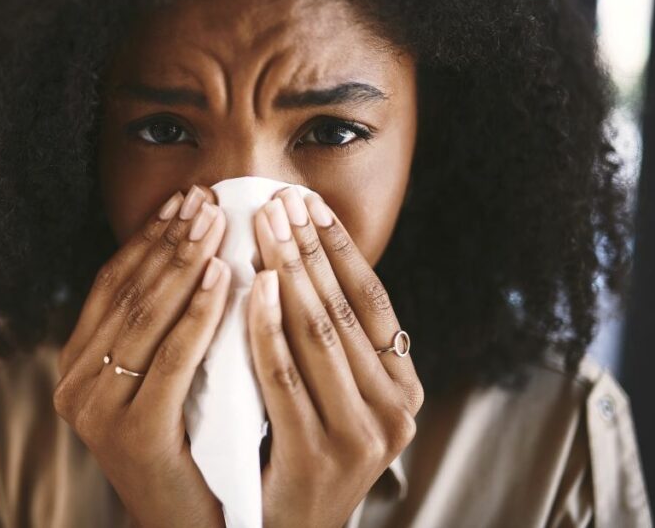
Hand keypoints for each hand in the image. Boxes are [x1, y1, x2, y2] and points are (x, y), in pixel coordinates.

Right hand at [52, 185, 231, 527]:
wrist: (184, 525)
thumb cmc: (183, 446)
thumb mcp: (159, 379)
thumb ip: (160, 328)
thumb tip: (195, 250)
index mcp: (78, 363)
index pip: (112, 283)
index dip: (147, 237)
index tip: (182, 199)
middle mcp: (75, 382)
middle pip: (128, 293)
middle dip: (169, 240)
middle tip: (205, 198)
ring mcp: (97, 409)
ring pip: (146, 318)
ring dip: (183, 263)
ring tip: (215, 222)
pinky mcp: (133, 432)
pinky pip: (171, 359)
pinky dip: (198, 313)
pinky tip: (222, 278)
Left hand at [247, 187, 424, 527]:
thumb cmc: (299, 455)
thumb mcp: (332, 397)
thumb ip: (328, 343)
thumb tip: (295, 258)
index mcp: (402, 387)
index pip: (373, 300)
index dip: (340, 248)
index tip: (310, 204)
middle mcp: (395, 409)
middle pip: (345, 309)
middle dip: (308, 248)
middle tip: (278, 199)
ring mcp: (361, 435)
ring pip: (319, 334)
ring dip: (289, 271)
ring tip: (263, 226)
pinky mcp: (319, 455)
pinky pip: (284, 375)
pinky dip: (267, 326)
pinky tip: (252, 287)